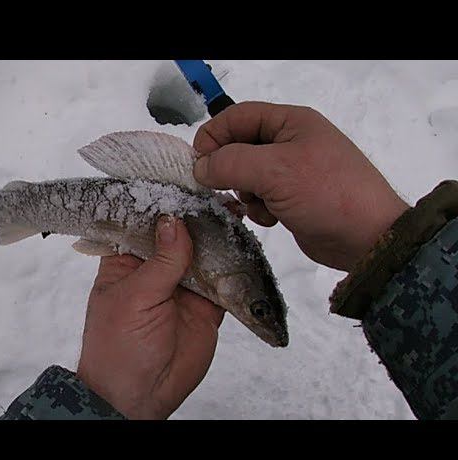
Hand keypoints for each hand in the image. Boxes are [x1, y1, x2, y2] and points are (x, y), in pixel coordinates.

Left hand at [76, 216, 224, 419]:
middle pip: (180, 234)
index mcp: (126, 260)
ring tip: (235, 214)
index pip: (144, 223)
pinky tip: (243, 247)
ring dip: (219, 237)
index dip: (162, 203)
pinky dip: (234, 267)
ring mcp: (183, 286)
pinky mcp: (207, 305)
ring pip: (204, 253)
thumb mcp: (134, 298)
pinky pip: (224, 281)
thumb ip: (161, 261)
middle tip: (219, 197)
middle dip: (198, 217)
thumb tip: (176, 220)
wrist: (139, 396)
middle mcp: (155, 269)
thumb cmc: (118, 347)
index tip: (184, 183)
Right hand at [192, 101, 408, 271]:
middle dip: (229, 169)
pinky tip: (272, 218)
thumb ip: (230, 163)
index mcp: (291, 122)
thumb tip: (200, 166)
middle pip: (240, 146)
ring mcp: (293, 172)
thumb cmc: (326, 194)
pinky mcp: (293, 198)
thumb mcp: (275, 171)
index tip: (197, 162)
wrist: (368, 238)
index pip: (238, 116)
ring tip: (257, 204)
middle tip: (224, 187)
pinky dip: (259, 208)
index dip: (214, 135)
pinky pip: (260, 197)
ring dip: (245, 192)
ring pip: (247, 175)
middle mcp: (291, 142)